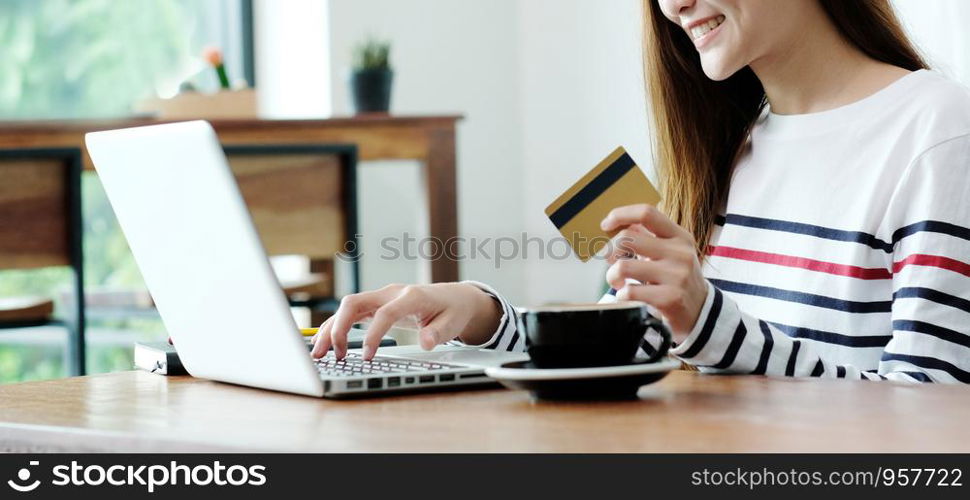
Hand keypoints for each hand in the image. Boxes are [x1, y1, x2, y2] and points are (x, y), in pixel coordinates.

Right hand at [311, 282, 503, 359]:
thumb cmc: (452, 310)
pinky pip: (351, 313)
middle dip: (339, 327)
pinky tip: (326, 342)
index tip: (368, 357)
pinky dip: (337, 326)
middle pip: (355, 303)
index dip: (373, 335)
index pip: (385, 313)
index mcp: (411, 296)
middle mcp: (391, 293)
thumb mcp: (453, 323)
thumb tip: (426, 342)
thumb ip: (439, 333)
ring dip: (331, 328)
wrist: (454, 297)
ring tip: (319, 352)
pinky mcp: (376, 305)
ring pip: (348, 307)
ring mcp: (381, 297)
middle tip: (330, 354)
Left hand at [601, 204, 708, 336]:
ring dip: (612, 276)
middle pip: (628, 238)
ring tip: (618, 282)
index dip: (621, 214)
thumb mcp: (671, 252)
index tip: (605, 224)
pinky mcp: (670, 298)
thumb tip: (620, 221)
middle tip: (613, 263)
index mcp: (679, 236)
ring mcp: (676, 276)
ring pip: (624, 266)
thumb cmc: (678, 278)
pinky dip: (621, 295)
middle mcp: (680, 253)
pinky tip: (628, 296)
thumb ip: (648, 235)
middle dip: (611, 252)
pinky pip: (630, 291)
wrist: (701, 311)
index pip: (647, 213)